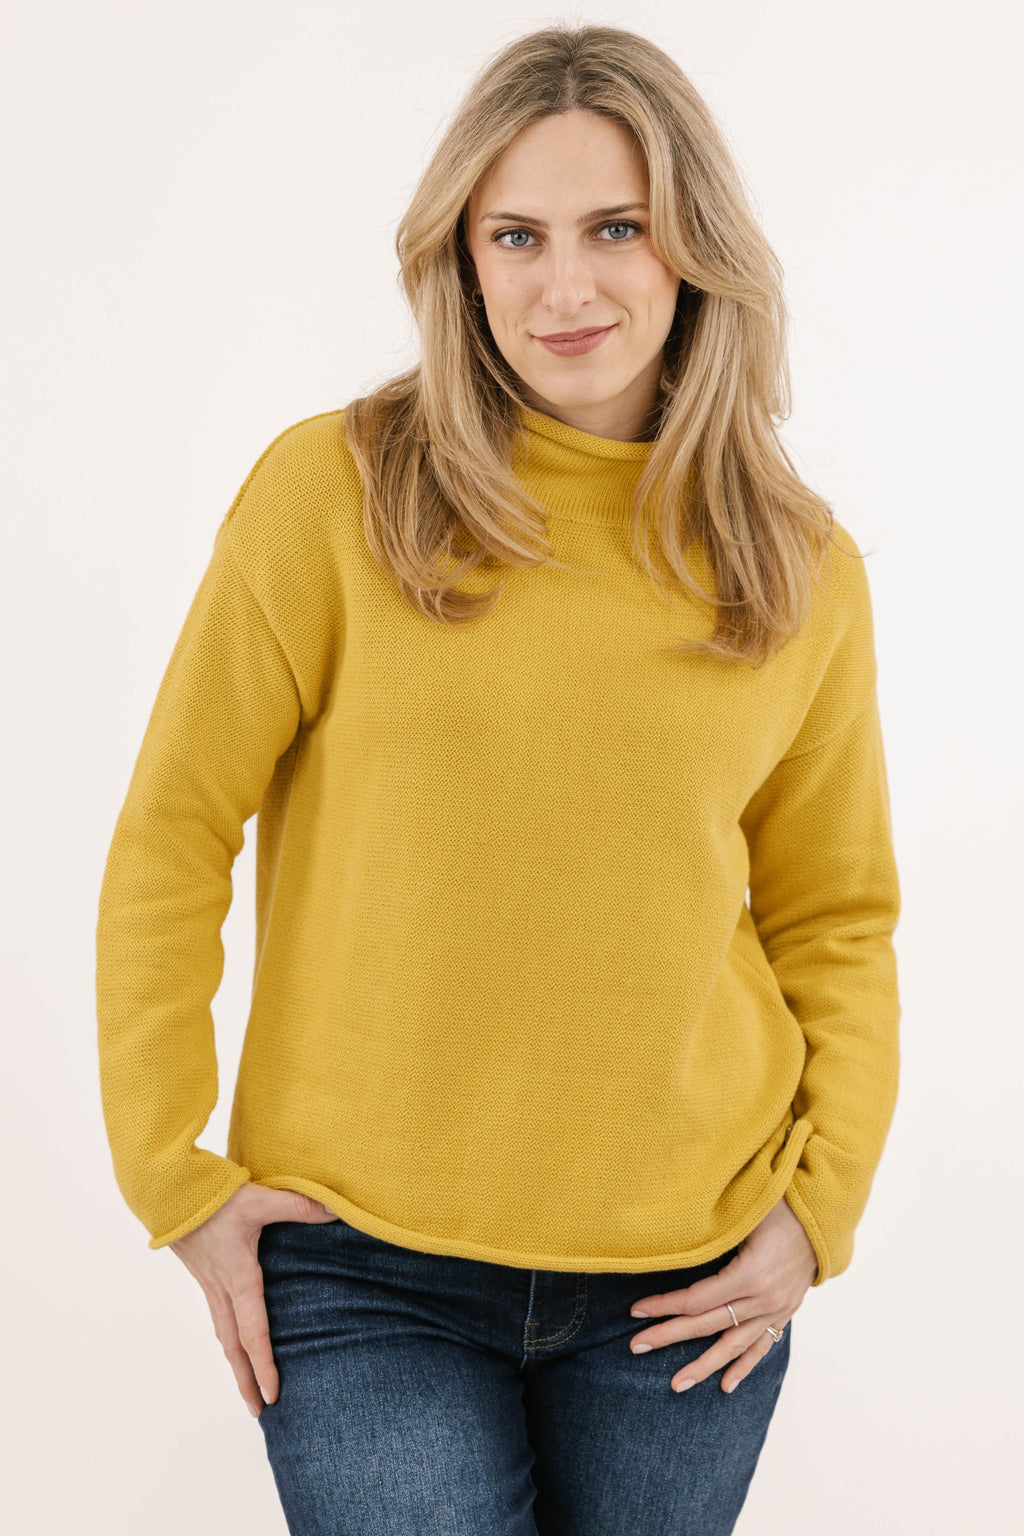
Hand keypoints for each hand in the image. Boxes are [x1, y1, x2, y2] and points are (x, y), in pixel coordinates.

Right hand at [169, 1184, 338, 1418]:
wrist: (169, 1192)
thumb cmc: (213, 1197)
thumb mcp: (259, 1199)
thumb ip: (298, 1206)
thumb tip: (336, 1212)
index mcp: (239, 1277)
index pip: (254, 1330)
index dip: (264, 1364)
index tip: (273, 1393)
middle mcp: (223, 1288)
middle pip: (235, 1346)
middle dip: (247, 1381)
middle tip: (260, 1412)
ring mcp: (211, 1285)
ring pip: (224, 1335)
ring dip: (236, 1364)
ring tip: (247, 1389)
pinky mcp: (205, 1276)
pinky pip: (219, 1318)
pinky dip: (229, 1340)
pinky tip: (234, 1343)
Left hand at [627, 1195, 817, 1393]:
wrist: (823, 1217)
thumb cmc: (780, 1205)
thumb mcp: (746, 1211)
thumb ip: (714, 1229)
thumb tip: (672, 1233)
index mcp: (749, 1274)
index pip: (696, 1299)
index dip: (664, 1305)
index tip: (637, 1311)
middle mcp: (762, 1298)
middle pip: (707, 1324)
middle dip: (668, 1335)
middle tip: (636, 1347)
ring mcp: (775, 1309)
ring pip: (733, 1345)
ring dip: (703, 1365)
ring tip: (677, 1384)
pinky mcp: (784, 1313)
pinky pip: (761, 1345)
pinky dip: (744, 1366)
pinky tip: (726, 1385)